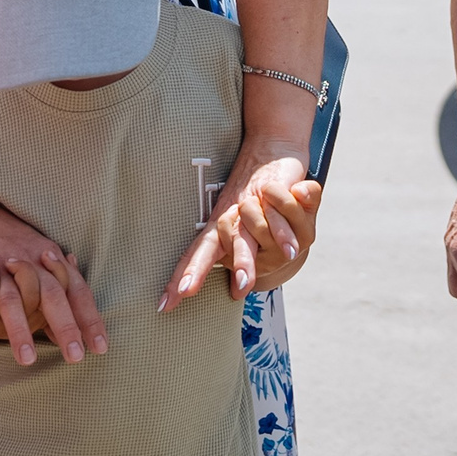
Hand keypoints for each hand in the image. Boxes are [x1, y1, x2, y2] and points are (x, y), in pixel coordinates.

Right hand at [0, 253, 93, 364]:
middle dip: (64, 325)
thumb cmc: (10, 244)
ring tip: (28, 360)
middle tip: (76, 357)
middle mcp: (25, 262)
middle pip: (49, 294)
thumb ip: (62, 295)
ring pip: (10, 300)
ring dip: (19, 330)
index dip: (88, 318)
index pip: (75, 290)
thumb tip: (82, 333)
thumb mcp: (41, 261)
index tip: (101, 348)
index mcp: (47, 259)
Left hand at [163, 142, 313, 310]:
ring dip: (245, 263)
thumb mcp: (245, 228)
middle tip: (190, 292)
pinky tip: (290, 252)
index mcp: (220, 228)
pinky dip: (284, 235)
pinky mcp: (269, 190)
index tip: (166, 304)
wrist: (273, 151)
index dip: (184, 276)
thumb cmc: (258, 198)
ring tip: (243, 288)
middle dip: (198, 270)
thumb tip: (236, 291)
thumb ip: (241, 256)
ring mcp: (248, 205)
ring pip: (243, 236)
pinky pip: (276, 218)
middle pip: (211, 245)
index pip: (197, 253)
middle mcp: (229, 218)